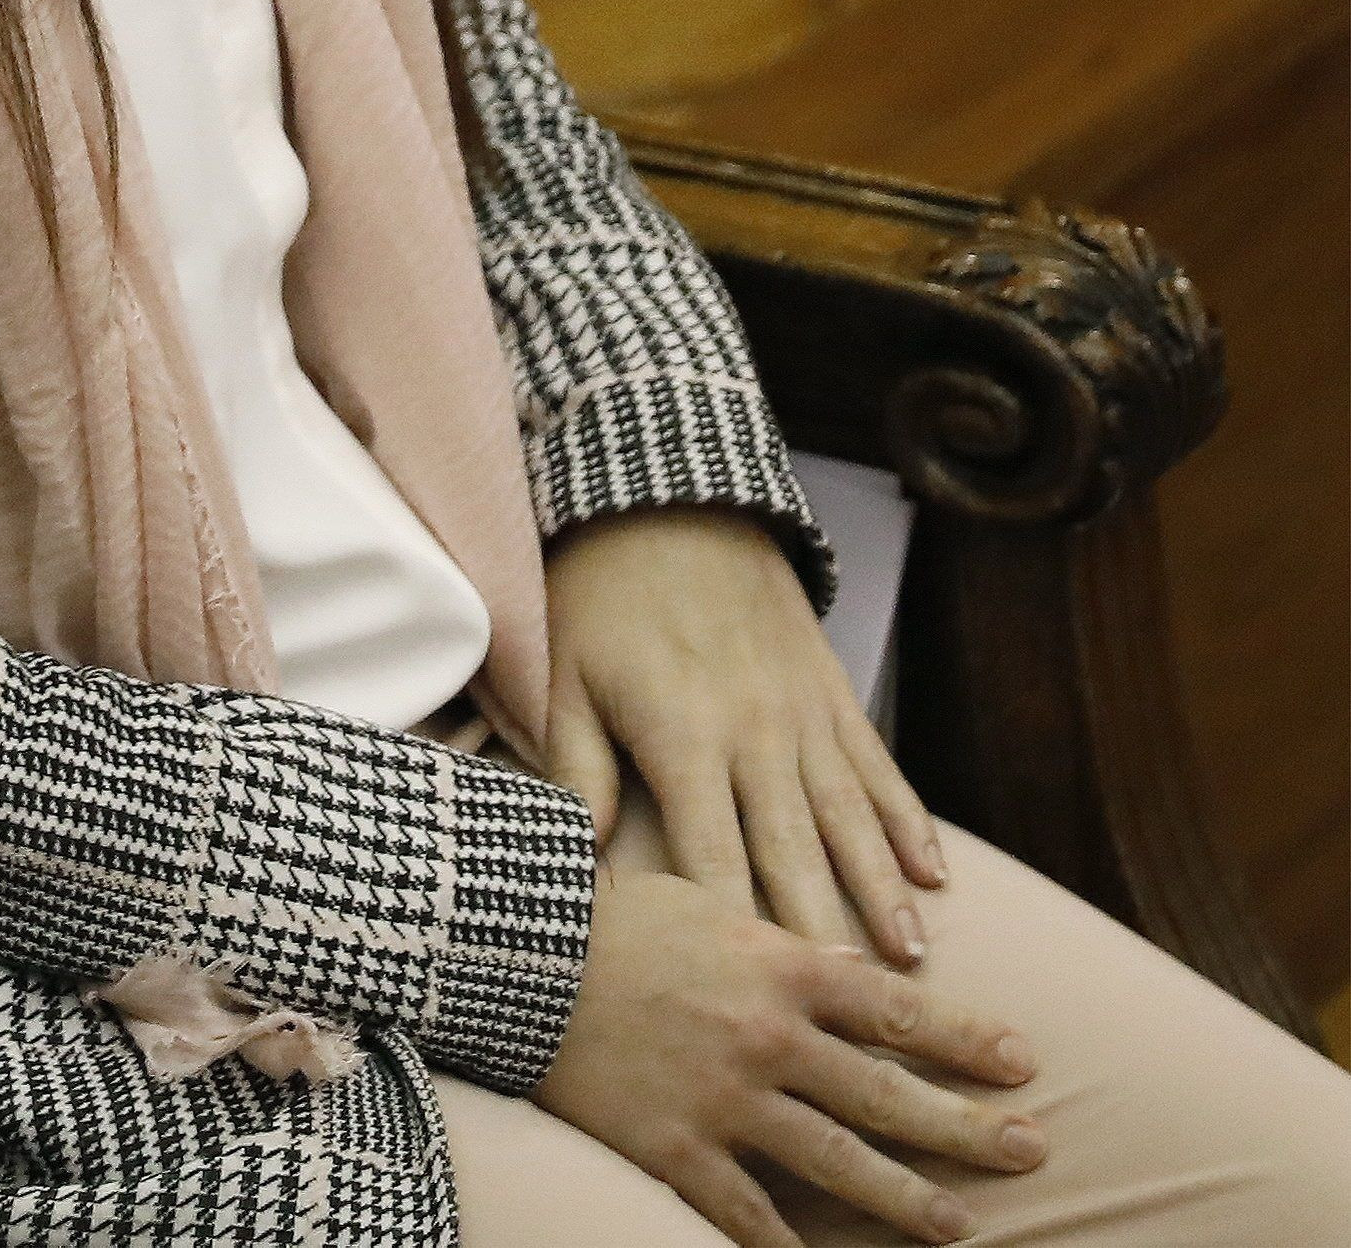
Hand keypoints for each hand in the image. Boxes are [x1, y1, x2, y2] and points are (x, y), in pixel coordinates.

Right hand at [533, 864, 1045, 1246]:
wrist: (521, 960)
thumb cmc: (611, 919)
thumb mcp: (705, 905)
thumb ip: (782, 944)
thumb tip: (852, 967)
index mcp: (777, 967)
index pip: (894, 1008)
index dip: (965, 1037)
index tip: (1024, 1060)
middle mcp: (766, 1037)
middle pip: (885, 1092)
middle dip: (965, 1125)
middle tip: (1034, 1147)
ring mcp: (724, 1100)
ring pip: (837, 1161)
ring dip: (906, 1199)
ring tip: (958, 1227)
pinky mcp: (677, 1151)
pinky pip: (748, 1216)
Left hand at [543, 506, 946, 971]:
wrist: (667, 497)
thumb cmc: (601, 595)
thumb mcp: (568, 678)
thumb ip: (578, 769)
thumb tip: (580, 859)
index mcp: (682, 737)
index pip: (709, 855)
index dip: (733, 929)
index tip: (755, 994)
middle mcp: (753, 732)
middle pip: (792, 850)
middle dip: (823, 930)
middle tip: (857, 1005)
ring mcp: (800, 709)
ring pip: (848, 815)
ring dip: (880, 887)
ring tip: (912, 957)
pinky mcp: (830, 687)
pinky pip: (876, 762)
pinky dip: (905, 818)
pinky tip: (933, 872)